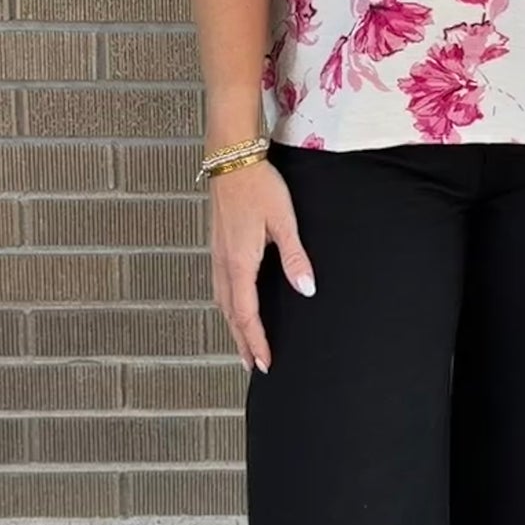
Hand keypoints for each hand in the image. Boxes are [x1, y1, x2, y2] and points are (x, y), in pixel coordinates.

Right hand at [209, 158, 315, 373]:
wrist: (231, 157)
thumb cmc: (258, 185)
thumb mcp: (284, 220)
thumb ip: (295, 256)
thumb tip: (306, 289)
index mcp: (239, 262)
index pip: (246, 314)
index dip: (256, 341)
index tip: (265, 364)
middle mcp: (223, 263)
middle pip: (230, 314)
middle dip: (242, 343)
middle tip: (254, 367)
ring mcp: (217, 254)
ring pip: (222, 302)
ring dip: (233, 327)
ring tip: (244, 345)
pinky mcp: (218, 245)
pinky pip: (220, 286)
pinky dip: (227, 306)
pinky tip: (234, 306)